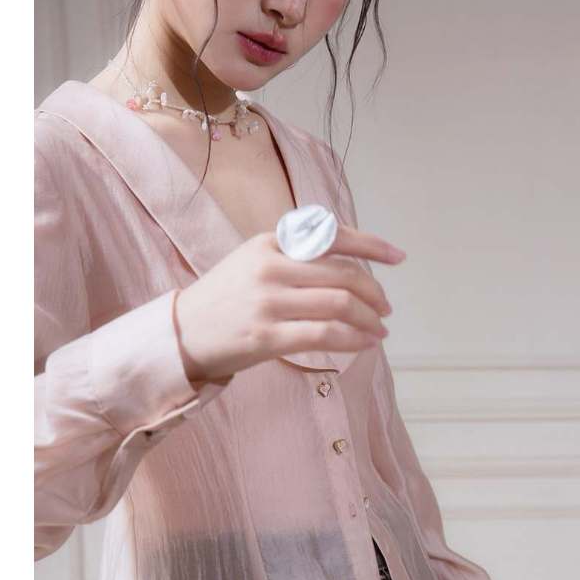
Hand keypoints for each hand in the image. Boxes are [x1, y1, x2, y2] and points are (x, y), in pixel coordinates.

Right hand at [173, 224, 405, 381]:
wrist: (181, 333)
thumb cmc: (225, 299)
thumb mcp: (254, 261)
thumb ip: (296, 256)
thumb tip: (348, 266)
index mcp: (270, 241)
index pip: (332, 234)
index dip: (372, 245)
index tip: (398, 258)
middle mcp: (271, 266)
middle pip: (344, 274)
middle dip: (374, 292)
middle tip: (385, 308)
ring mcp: (268, 302)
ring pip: (340, 305)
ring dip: (369, 319)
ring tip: (378, 330)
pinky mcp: (267, 337)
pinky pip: (325, 335)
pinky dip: (353, 340)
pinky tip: (363, 344)